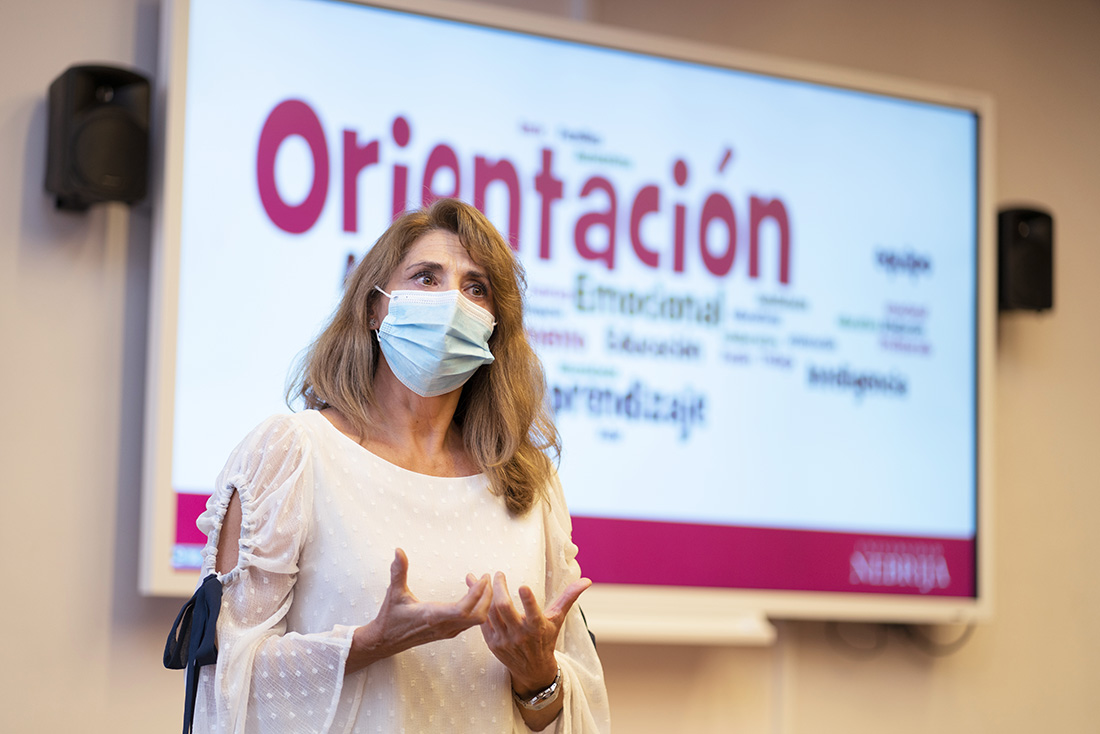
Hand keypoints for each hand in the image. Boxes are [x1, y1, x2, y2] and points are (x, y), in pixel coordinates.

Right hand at [345, 549, 491, 673]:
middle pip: (478, 616)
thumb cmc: (390, 618)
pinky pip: (470, 622)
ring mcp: (448, 631)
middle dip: (487, 597)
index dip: (477, 594)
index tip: (483, 578)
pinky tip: (472, 593)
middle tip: (486, 577)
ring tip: (480, 582)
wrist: (385, 642)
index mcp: (432, 616)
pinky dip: (477, 607)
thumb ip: (398, 571)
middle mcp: (444, 625)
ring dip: (483, 601)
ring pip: (476, 620)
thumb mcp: (393, 593)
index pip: (463, 609)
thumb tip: (398, 551)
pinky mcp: (448, 632)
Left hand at [467, 571, 590, 694]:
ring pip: (491, 613)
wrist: (532, 669)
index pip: (533, 614)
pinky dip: (478, 605)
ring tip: (484, 578)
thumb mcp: (557, 619)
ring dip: (487, 594)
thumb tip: (587, 581)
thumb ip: (569, 597)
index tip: (523, 586)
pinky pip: (482, 621)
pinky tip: (474, 590)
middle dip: (500, 588)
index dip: (528, 601)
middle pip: (505, 608)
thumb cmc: (546, 638)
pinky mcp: (492, 642)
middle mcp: (520, 635)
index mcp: (537, 628)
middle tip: (499, 574)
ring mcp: (504, 640)